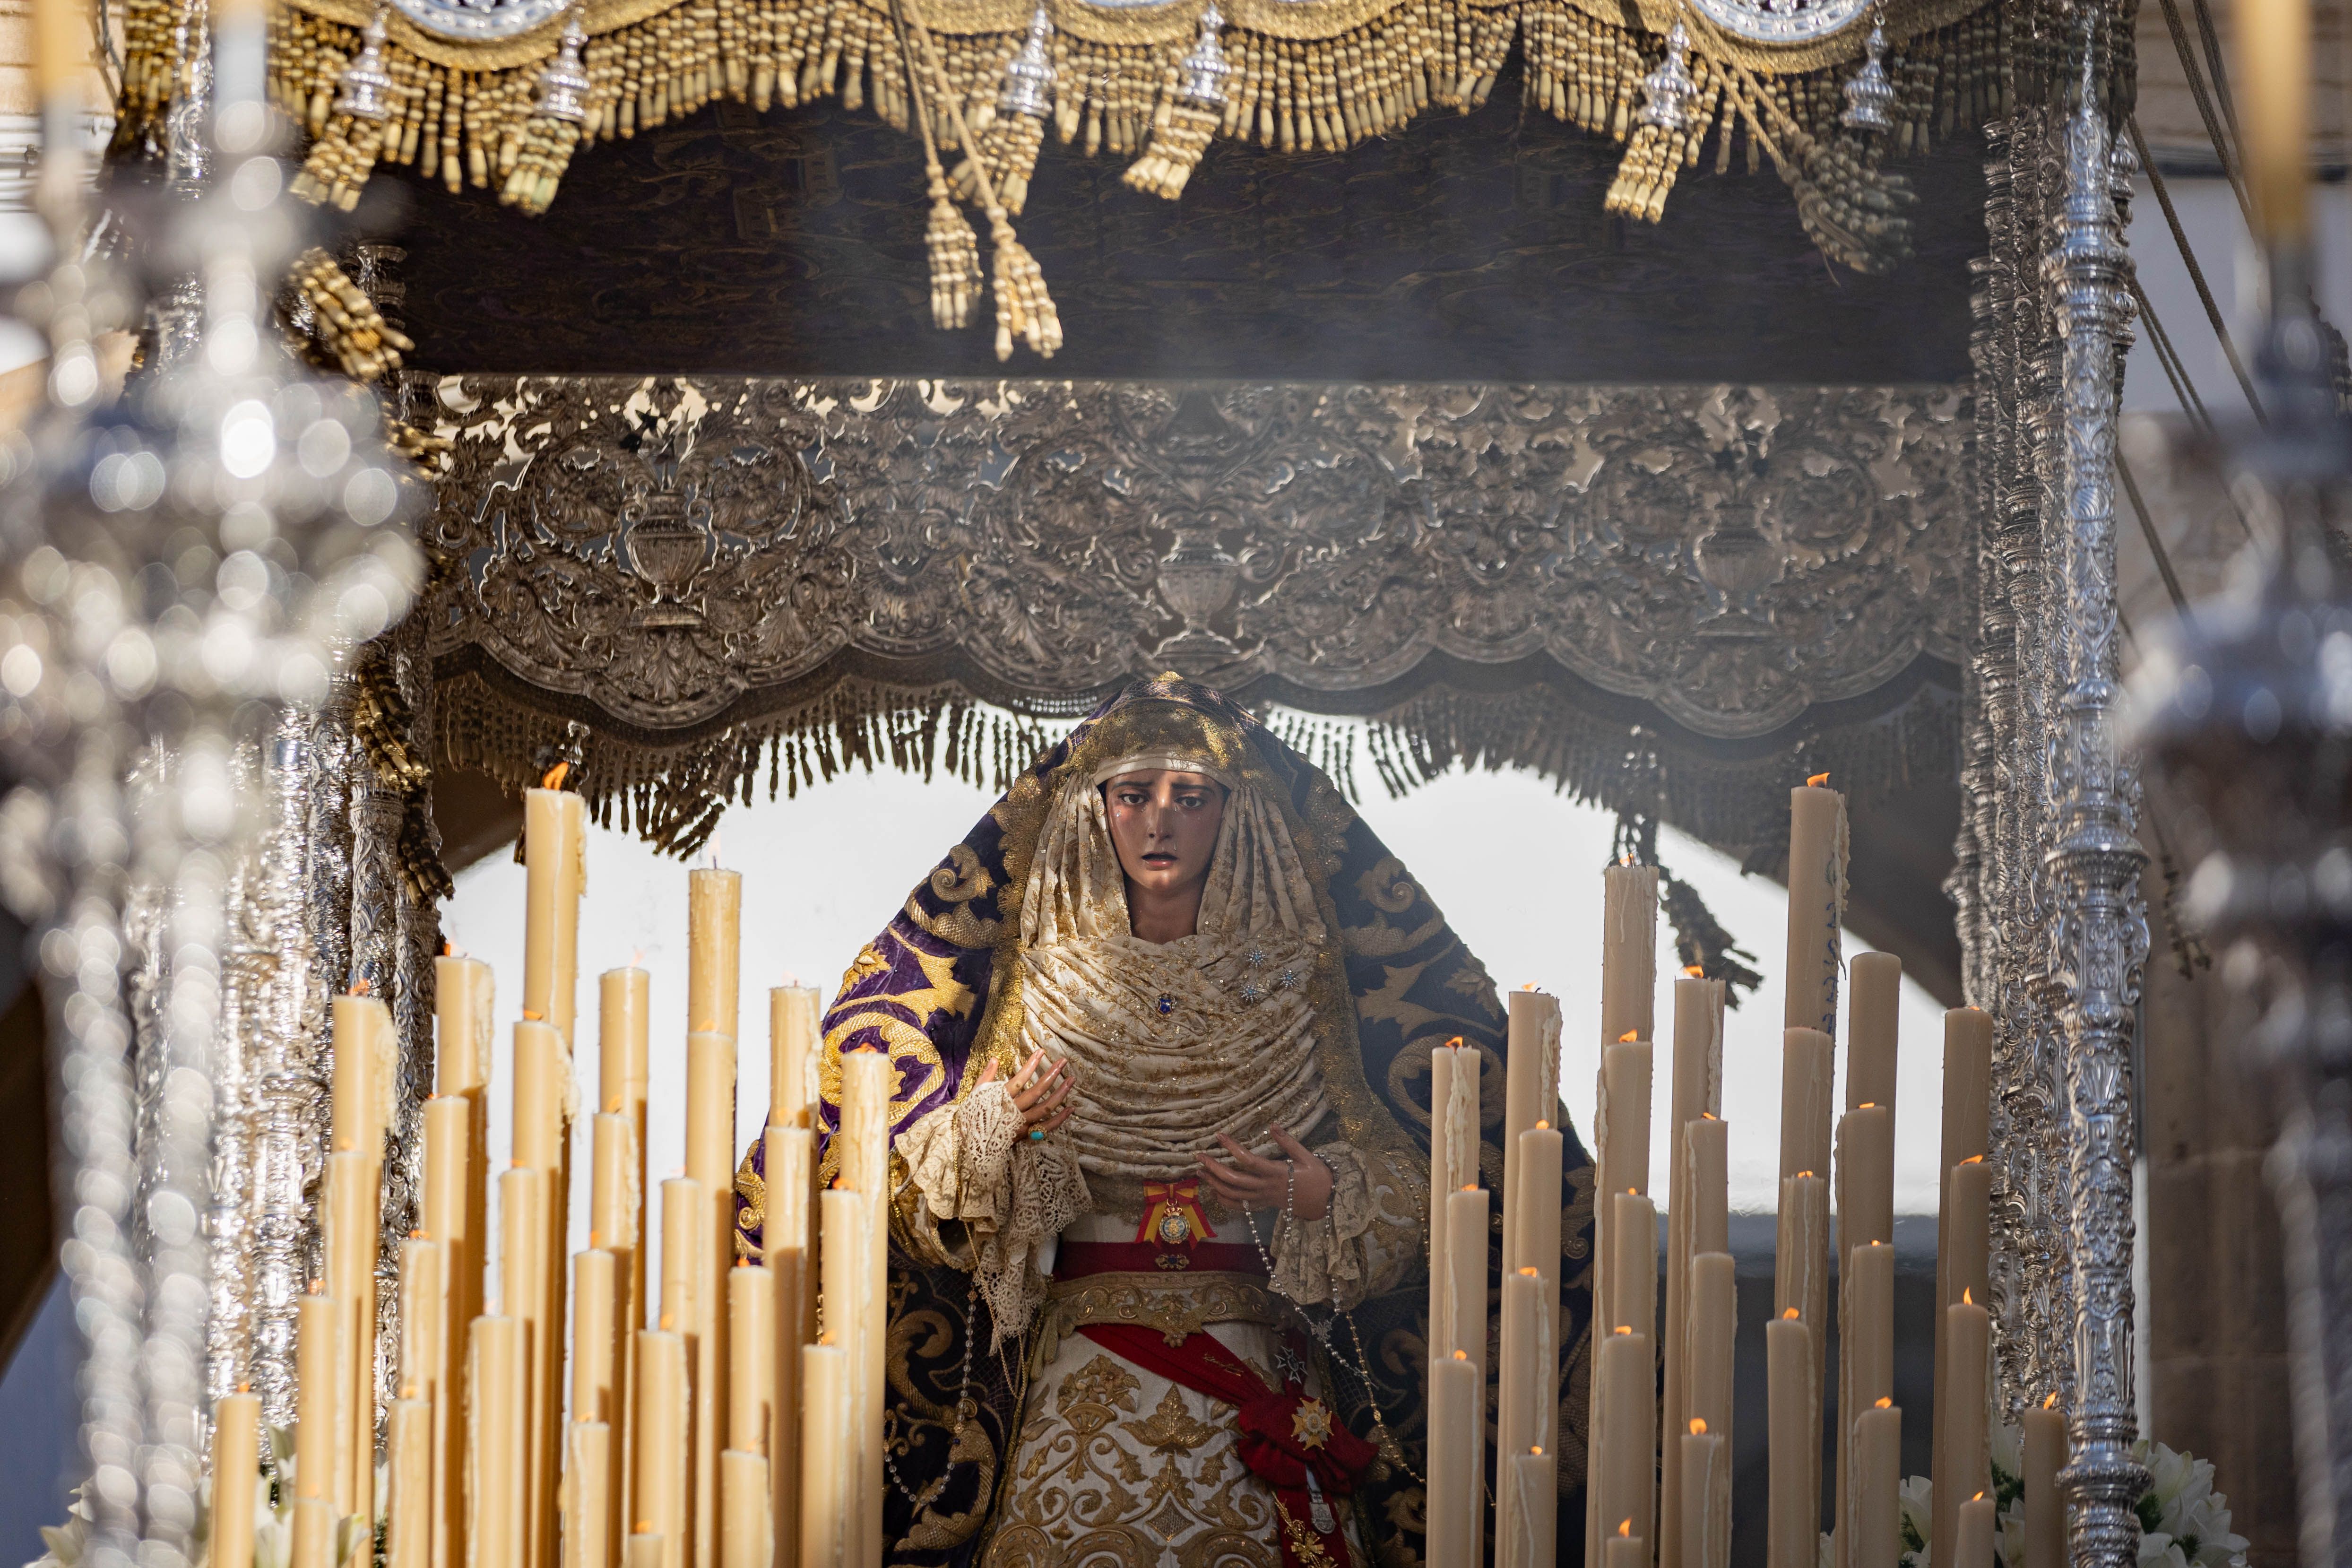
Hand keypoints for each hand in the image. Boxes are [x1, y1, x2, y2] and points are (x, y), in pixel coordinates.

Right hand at [977, 1048, 1075, 1135]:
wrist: (972, 1145)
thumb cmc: (973, 1116)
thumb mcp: (976, 1094)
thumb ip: (986, 1076)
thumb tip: (995, 1058)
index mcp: (1001, 1099)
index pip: (1019, 1079)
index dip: (1031, 1065)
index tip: (1041, 1052)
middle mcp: (1014, 1111)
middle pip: (1037, 1092)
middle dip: (1051, 1074)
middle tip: (1063, 1061)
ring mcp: (1022, 1124)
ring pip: (1045, 1108)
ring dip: (1060, 1094)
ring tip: (1071, 1080)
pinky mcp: (1026, 1134)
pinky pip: (1046, 1127)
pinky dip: (1060, 1119)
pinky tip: (1071, 1108)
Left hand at [1195, 1125, 1332, 1221]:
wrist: (1325, 1202)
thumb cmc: (1317, 1177)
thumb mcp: (1307, 1156)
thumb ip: (1288, 1142)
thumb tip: (1273, 1124)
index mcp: (1276, 1173)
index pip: (1248, 1160)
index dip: (1232, 1148)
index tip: (1219, 1136)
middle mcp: (1266, 1187)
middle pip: (1234, 1180)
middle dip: (1214, 1168)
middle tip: (1199, 1156)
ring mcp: (1263, 1199)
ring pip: (1233, 1194)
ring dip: (1214, 1183)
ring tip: (1200, 1171)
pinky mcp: (1263, 1206)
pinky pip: (1239, 1206)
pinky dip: (1224, 1200)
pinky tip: (1214, 1191)